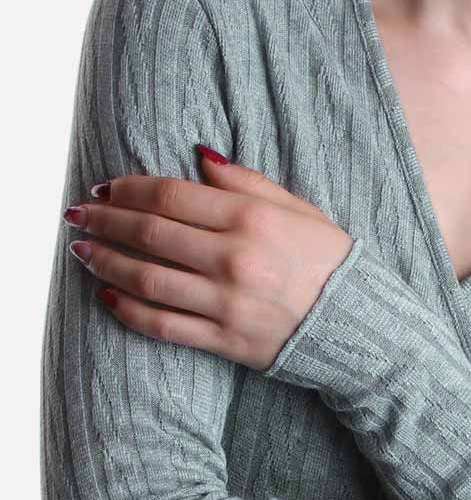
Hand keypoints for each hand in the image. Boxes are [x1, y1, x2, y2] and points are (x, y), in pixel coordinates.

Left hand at [63, 145, 355, 370]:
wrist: (364, 328)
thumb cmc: (334, 264)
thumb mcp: (301, 210)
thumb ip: (248, 182)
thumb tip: (199, 158)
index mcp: (253, 218)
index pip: (170, 196)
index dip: (128, 189)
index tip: (104, 188)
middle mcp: (235, 259)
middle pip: (150, 233)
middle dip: (105, 221)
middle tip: (78, 215)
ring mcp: (228, 304)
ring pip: (148, 280)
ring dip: (106, 263)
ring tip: (81, 252)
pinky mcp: (227, 342)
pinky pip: (164, 326)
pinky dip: (130, 311)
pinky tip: (109, 297)